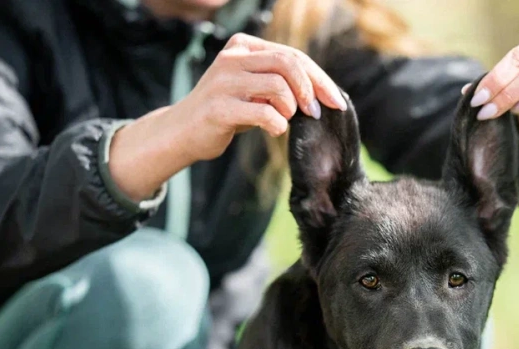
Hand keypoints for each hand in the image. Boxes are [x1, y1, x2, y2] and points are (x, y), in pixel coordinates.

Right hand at [109, 33, 346, 200]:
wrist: (183, 132)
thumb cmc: (226, 112)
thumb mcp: (253, 89)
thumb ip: (280, 82)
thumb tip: (322, 91)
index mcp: (242, 47)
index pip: (291, 55)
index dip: (319, 78)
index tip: (336, 101)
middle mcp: (232, 58)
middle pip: (288, 63)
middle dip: (311, 89)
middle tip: (315, 112)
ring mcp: (223, 81)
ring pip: (278, 85)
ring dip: (292, 108)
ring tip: (286, 119)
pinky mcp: (219, 108)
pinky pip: (264, 112)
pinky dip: (278, 124)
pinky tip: (274, 129)